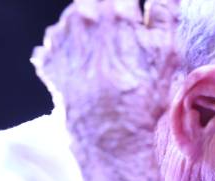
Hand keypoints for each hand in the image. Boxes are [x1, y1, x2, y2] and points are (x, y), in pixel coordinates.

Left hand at [32, 0, 179, 150]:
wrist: (112, 133)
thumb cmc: (143, 95)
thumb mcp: (166, 53)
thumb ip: (165, 14)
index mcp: (114, 11)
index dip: (131, 10)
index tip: (136, 21)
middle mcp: (82, 18)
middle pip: (94, 3)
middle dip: (108, 15)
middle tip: (122, 42)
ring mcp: (60, 38)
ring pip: (74, 20)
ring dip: (88, 31)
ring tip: (106, 59)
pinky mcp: (48, 60)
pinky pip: (56, 45)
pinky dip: (70, 51)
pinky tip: (89, 70)